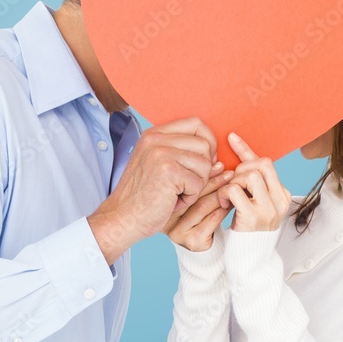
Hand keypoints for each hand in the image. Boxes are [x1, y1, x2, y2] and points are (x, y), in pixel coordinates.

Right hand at [88, 117, 222, 263]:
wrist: (123, 218)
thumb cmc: (143, 196)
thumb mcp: (159, 166)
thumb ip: (183, 155)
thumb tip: (219, 160)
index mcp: (153, 134)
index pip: (195, 123)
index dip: (208, 141)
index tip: (204, 161)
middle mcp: (156, 139)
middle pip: (204, 144)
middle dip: (203, 169)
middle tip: (185, 184)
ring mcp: (161, 154)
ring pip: (204, 164)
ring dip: (197, 185)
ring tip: (177, 193)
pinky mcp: (168, 171)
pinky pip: (197, 182)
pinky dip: (190, 197)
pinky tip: (173, 201)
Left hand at [220, 132, 291, 231]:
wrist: (251, 261)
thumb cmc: (248, 230)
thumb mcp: (253, 203)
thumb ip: (250, 183)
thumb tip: (237, 155)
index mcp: (282, 195)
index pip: (265, 163)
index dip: (246, 149)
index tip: (230, 137)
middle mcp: (280, 201)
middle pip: (261, 164)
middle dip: (241, 168)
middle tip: (232, 183)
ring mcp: (268, 210)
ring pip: (249, 175)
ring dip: (233, 181)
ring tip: (228, 195)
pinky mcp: (253, 218)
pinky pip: (235, 190)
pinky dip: (225, 193)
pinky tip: (224, 203)